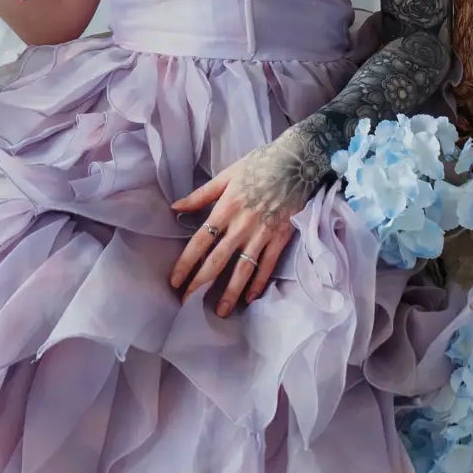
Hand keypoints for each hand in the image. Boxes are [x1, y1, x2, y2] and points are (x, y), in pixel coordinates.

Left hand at [166, 128, 328, 316]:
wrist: (297, 160)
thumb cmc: (259, 165)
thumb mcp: (226, 175)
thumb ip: (201, 195)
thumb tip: (175, 208)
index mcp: (225, 208)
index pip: (200, 241)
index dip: (186, 263)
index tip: (175, 281)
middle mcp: (242, 225)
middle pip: (217, 260)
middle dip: (200, 283)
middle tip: (187, 303)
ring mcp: (263, 233)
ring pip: (243, 269)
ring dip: (230, 292)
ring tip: (220, 311)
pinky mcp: (281, 237)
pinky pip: (268, 265)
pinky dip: (259, 282)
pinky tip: (250, 298)